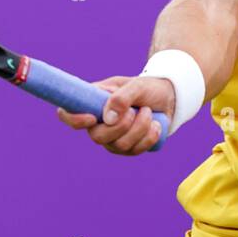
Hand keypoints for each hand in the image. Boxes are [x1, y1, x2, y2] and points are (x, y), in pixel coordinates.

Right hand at [55, 75, 174, 155]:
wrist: (169, 98)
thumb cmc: (148, 88)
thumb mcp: (138, 85)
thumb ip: (122, 97)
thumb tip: (107, 118)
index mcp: (93, 101)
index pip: (68, 114)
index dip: (74, 120)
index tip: (92, 118)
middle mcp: (98, 123)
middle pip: (97, 137)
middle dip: (121, 126)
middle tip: (135, 110)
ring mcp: (112, 138)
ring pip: (119, 145)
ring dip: (140, 128)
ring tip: (149, 112)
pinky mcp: (128, 147)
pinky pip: (135, 151)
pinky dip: (149, 138)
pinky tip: (155, 125)